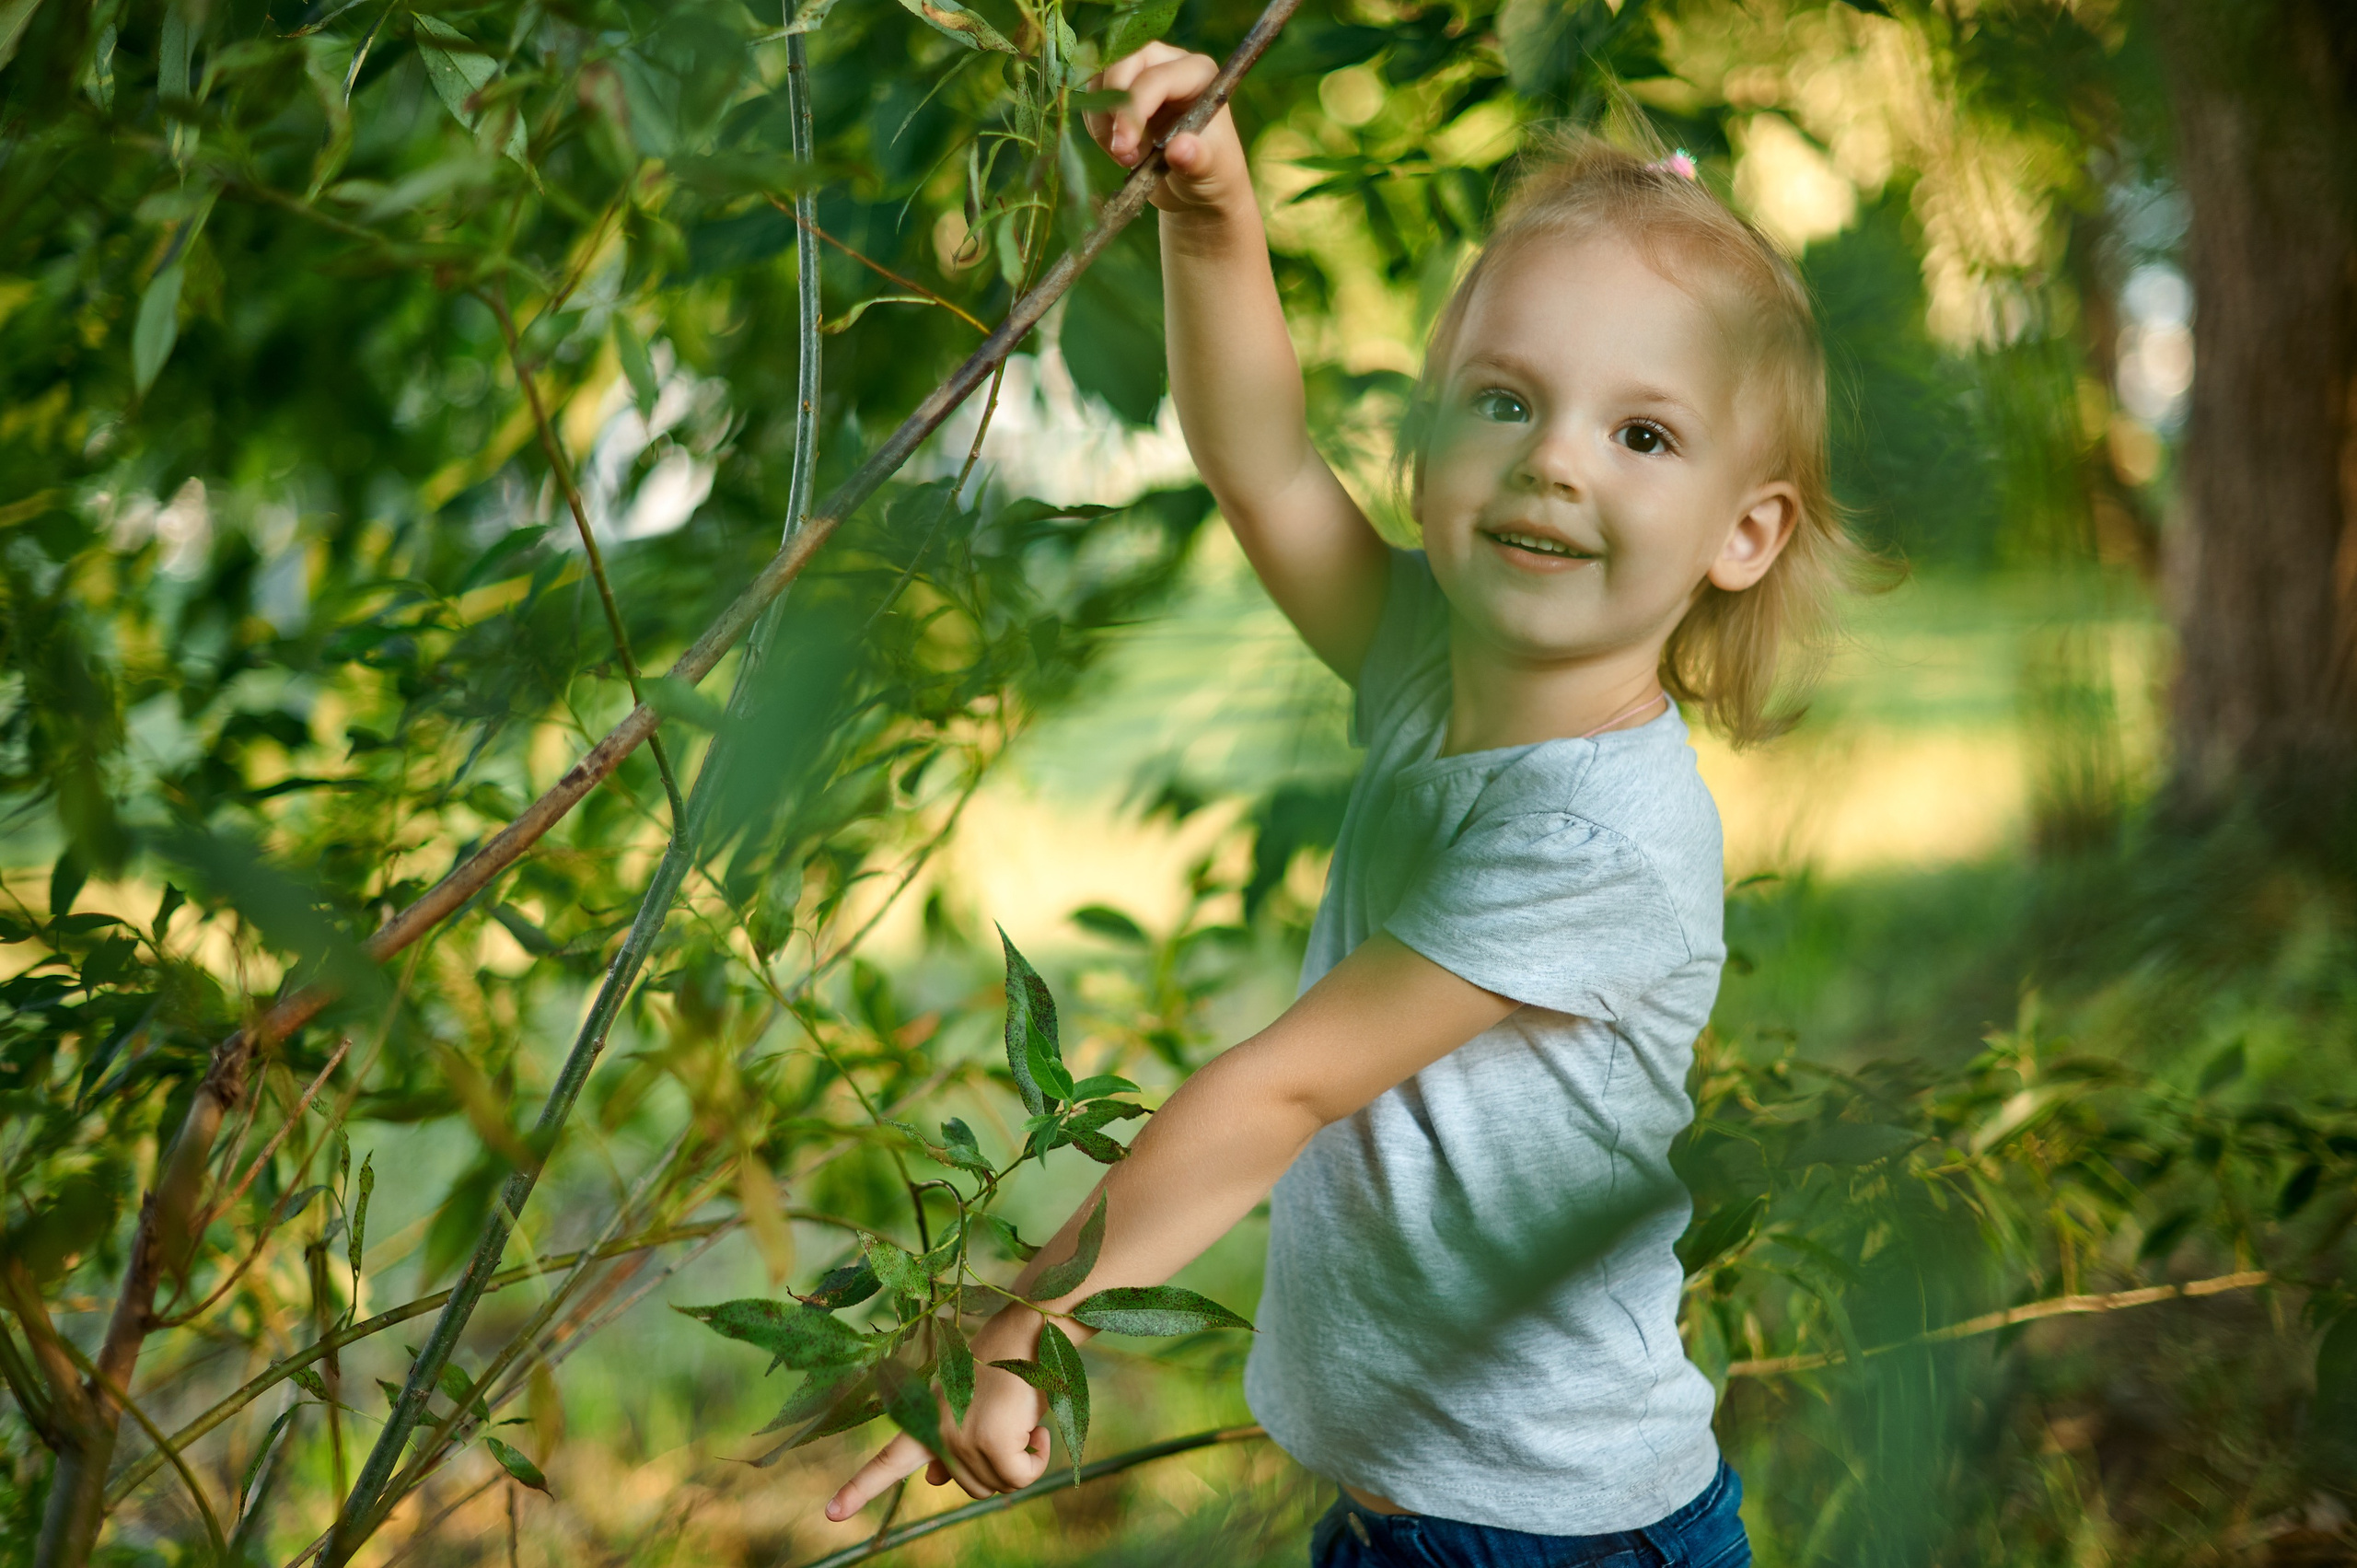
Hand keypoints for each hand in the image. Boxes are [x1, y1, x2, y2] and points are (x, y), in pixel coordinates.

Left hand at [824, 1308, 1055, 1521]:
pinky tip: (1037, 1431)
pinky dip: (1036, 1462)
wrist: (1025, 1334)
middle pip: (973, 1487)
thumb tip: (933, 1481)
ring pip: (998, 1485)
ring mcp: (960, 1438)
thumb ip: (948, 1447)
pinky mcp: (991, 1441)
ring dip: (1022, 1463)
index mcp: (924, 1422)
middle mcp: (936, 1433)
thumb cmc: (1002, 1368)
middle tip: (1014, 1429)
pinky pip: (1018, 1477)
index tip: (831, 1514)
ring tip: (1023, 1423)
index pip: (886, 1462)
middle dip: (1003, 1467)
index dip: (858, 1490)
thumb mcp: (968, 1409)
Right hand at [1086, 43, 1252, 219]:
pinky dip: (1097, 124)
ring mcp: (1144, 73)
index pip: (1157, 77)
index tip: (1123, 149)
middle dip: (1113, 106)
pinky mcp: (1123, 91)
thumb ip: (1197, 160)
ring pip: (1103, 77)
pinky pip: (1095, 96)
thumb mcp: (1211, 172)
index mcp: (1200, 75)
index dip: (1134, 109)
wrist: (1195, 186)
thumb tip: (1180, 149)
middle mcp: (1171, 64)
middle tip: (1120, 151)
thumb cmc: (1212, 175)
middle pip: (1125, 62)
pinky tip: (1120, 151)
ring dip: (1102, 118)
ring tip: (1123, 155)